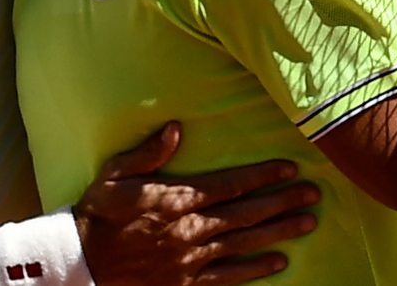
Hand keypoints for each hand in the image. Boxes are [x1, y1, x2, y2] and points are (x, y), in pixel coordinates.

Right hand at [73, 123, 318, 285]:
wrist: (83, 260)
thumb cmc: (98, 212)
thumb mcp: (116, 172)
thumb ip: (150, 151)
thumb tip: (177, 127)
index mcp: (176, 198)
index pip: (230, 185)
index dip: (262, 176)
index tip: (289, 169)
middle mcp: (191, 228)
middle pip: (247, 213)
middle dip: (283, 202)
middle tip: (313, 194)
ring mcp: (192, 258)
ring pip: (245, 243)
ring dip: (280, 232)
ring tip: (308, 223)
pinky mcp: (188, 282)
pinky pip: (230, 276)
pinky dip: (256, 269)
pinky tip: (279, 262)